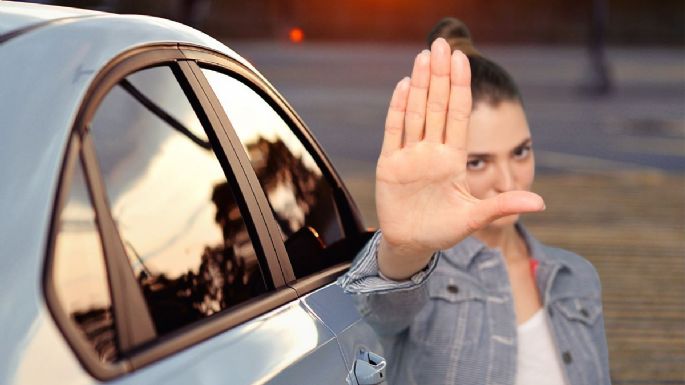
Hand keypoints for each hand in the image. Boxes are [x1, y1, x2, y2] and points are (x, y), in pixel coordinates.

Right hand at [376, 38, 544, 279]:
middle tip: (441, 44)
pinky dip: (397, 109)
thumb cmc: (444, 230)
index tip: (463, 60)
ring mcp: (410, 156)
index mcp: (453, 159)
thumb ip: (502, 205)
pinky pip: (394, 132)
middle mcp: (432, 151)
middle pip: (436, 106)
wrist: (413, 243)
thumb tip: (541, 202)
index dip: (460, 87)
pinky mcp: (390, 165)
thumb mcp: (475, 218)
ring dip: (419, 85)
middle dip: (439, 76)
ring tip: (423, 56)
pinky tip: (403, 86)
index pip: (458, 115)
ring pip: (416, 112)